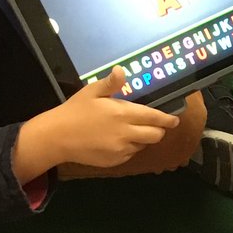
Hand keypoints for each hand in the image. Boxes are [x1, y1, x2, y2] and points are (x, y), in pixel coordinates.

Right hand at [58, 90, 204, 177]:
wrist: (57, 137)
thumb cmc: (75, 111)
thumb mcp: (92, 92)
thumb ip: (111, 83)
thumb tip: (122, 70)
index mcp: (123, 114)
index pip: (154, 118)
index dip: (167, 119)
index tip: (175, 120)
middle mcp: (126, 134)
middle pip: (155, 135)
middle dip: (159, 130)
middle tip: (155, 125)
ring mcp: (121, 150)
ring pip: (143, 145)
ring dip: (143, 138)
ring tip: (131, 130)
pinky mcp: (114, 161)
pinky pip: (130, 154)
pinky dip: (130, 148)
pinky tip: (118, 140)